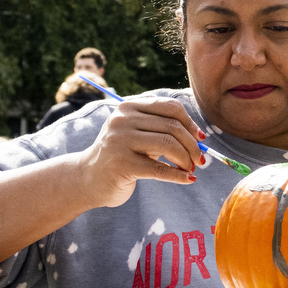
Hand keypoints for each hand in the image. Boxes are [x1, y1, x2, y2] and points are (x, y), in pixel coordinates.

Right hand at [76, 98, 205, 206]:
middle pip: (173, 127)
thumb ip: (163, 129)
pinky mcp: (121, 164)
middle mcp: (122, 120)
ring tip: (190, 169)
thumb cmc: (123, 155)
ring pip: (168, 145)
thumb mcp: (139, 134)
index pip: (170, 107)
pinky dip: (178, 175)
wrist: (87, 178)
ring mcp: (119, 141)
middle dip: (192, 145)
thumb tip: (200, 138)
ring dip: (186, 159)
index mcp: (128, 107)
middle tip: (199, 160)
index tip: (201, 138)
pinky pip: (160, 169)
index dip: (191, 123)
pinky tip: (187, 179)